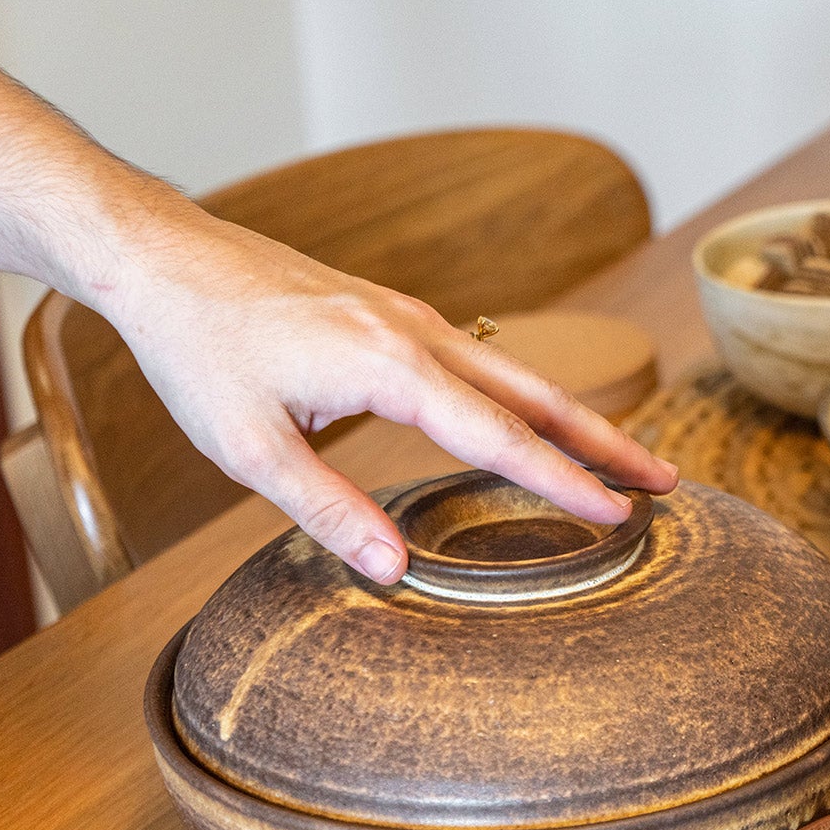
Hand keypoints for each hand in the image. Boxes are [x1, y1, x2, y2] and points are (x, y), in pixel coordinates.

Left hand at [105, 213, 677, 583]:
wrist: (162, 257)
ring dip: (575, 418)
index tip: (620, 513)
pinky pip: (483, 362)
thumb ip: (326, 509)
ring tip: (625, 458)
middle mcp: (416, 333)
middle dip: (608, 442)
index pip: (502, 435)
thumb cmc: (198, 350)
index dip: (565, 480)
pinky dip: (528, 397)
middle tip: (668, 483)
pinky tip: (536, 421)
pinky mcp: (393, 316)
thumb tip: (395, 571)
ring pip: (516, 374)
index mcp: (390, 365)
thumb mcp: (249, 447)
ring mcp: (410, 318)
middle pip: (537, 396)